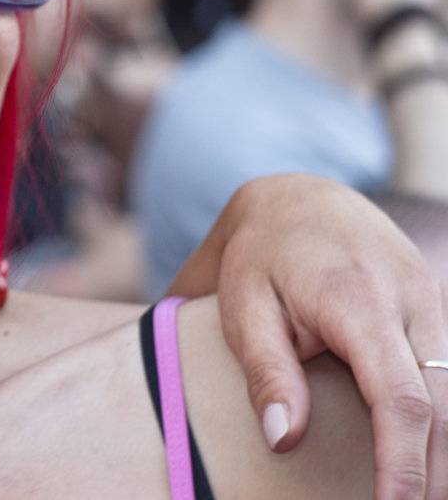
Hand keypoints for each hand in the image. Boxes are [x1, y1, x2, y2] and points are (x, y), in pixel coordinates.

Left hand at [171, 174, 447, 499]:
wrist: (301, 201)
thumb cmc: (263, 257)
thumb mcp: (243, 306)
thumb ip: (266, 373)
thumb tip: (284, 441)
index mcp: (361, 301)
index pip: (402, 399)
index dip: (403, 462)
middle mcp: (416, 303)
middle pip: (447, 410)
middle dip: (433, 476)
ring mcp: (439, 308)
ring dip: (445, 456)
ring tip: (416, 495)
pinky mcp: (444, 318)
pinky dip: (447, 426)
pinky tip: (430, 462)